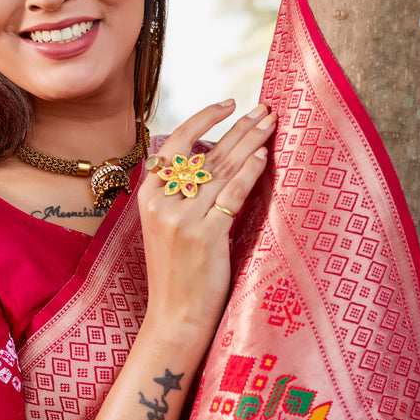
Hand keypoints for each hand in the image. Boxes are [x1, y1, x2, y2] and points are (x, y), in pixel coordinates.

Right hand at [138, 99, 275, 344]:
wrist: (174, 316)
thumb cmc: (177, 273)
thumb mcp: (167, 227)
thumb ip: (181, 195)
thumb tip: (212, 160)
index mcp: (148, 196)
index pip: (176, 142)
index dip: (204, 119)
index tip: (229, 103)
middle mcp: (162, 202)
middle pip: (207, 152)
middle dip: (240, 126)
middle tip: (265, 108)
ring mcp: (182, 218)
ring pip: (222, 169)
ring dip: (250, 141)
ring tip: (271, 123)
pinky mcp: (204, 235)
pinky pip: (232, 195)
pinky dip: (249, 172)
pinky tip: (263, 155)